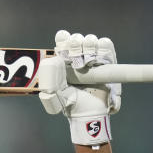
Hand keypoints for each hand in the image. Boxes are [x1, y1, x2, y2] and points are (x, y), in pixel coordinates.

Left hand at [38, 30, 120, 144]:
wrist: (89, 112)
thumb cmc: (72, 105)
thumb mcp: (56, 99)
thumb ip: (49, 91)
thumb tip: (45, 85)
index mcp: (65, 63)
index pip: (63, 45)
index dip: (63, 40)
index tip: (62, 40)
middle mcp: (78, 59)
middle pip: (77, 41)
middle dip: (76, 43)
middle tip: (75, 52)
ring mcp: (93, 60)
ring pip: (91, 43)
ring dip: (89, 44)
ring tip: (87, 53)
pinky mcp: (107, 63)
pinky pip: (107, 49)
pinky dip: (104, 46)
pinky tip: (100, 44)